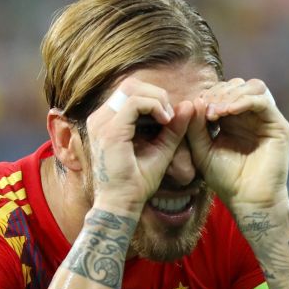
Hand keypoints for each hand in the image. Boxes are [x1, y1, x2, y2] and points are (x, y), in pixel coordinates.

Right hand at [82, 79, 194, 209]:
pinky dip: (154, 106)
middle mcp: (99, 118)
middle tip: (170, 115)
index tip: (169, 118)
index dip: (154, 98)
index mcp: (106, 122)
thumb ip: (172, 129)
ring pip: (133, 88)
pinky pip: (135, 102)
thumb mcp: (160, 150)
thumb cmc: (135, 183)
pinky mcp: (110, 130)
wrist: (122, 204)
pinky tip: (165, 120)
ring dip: (157, 99)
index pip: (130, 91)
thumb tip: (188, 105)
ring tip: (168, 119)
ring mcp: (101, 122)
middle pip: (130, 84)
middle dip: (156, 94)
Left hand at [185, 77, 288, 210]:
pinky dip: (244, 101)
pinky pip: (263, 101)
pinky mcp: (278, 125)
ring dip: (231, 94)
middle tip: (206, 110)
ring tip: (216, 111)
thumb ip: (195, 127)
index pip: (223, 92)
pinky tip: (228, 111)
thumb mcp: (202, 150)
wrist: (247, 198)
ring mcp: (265, 119)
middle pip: (238, 85)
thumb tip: (193, 100)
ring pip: (253, 87)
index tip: (194, 109)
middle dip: (219, 92)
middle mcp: (250, 116)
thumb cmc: (226, 179)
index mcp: (232, 119)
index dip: (208, 95)